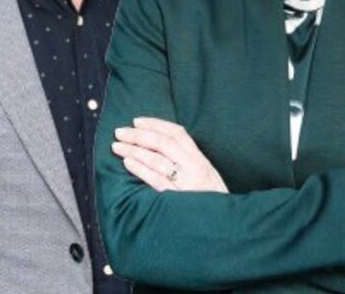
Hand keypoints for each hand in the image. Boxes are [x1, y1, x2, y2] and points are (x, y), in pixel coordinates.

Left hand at [112, 117, 228, 192]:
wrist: (226, 223)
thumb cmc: (212, 200)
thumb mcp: (206, 175)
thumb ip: (188, 161)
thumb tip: (161, 148)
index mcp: (200, 159)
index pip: (177, 133)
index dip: (156, 124)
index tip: (137, 121)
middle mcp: (193, 167)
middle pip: (163, 143)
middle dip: (139, 135)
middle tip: (120, 132)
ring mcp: (185, 182)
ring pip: (157, 159)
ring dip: (134, 150)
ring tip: (117, 146)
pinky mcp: (177, 199)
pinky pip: (156, 180)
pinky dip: (141, 170)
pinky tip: (128, 163)